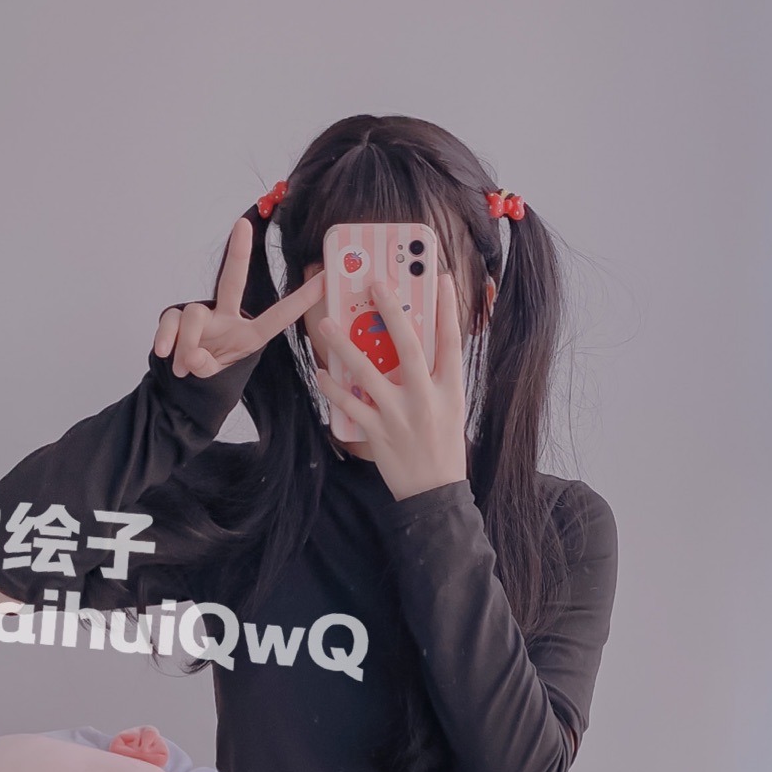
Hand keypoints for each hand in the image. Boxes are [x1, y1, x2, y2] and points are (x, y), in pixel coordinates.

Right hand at [154, 217, 324, 378]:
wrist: (181, 383)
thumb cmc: (208, 374)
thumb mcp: (214, 377)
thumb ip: (206, 367)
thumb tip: (192, 356)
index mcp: (248, 335)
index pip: (278, 317)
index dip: (301, 300)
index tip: (325, 279)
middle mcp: (227, 318)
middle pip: (232, 280)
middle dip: (238, 252)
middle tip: (242, 225)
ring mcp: (201, 316)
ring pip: (193, 315)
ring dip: (187, 344)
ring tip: (184, 366)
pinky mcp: (176, 317)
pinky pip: (170, 320)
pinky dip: (166, 338)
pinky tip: (164, 353)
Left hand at [314, 272, 467, 500]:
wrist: (434, 494)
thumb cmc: (442, 447)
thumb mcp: (450, 408)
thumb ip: (435, 377)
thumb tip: (411, 341)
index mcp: (450, 389)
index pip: (451, 340)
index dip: (447, 307)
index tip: (441, 276)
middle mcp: (426, 399)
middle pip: (410, 347)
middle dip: (393, 312)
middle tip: (376, 283)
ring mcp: (400, 416)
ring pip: (369, 373)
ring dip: (346, 345)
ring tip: (327, 322)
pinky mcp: (378, 434)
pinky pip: (350, 406)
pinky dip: (333, 389)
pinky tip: (320, 372)